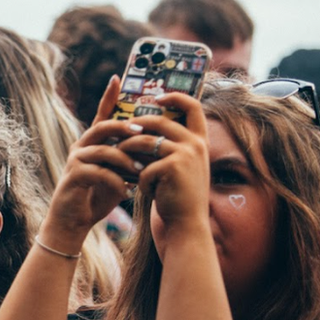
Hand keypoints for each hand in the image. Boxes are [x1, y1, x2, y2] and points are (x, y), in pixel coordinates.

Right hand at [41, 76, 145, 245]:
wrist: (73, 220)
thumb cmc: (97, 195)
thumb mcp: (117, 174)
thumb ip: (128, 159)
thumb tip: (152, 148)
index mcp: (92, 143)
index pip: (101, 115)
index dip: (108, 96)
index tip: (117, 77)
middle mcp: (81, 146)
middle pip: (103, 127)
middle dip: (124, 127)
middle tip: (143, 131)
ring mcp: (75, 160)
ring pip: (104, 151)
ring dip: (126, 161)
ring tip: (142, 172)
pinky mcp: (73, 177)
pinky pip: (99, 172)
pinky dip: (117, 182)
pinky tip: (128, 192)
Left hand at [114, 92, 209, 225]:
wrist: (186, 222)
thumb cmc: (176, 195)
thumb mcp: (177, 166)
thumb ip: (167, 146)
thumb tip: (137, 127)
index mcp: (199, 141)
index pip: (193, 107)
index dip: (175, 97)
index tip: (157, 97)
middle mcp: (196, 144)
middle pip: (158, 122)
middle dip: (135, 126)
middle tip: (120, 131)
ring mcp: (186, 154)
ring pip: (145, 142)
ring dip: (128, 152)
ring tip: (122, 162)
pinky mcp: (172, 166)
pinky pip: (144, 165)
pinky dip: (140, 179)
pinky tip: (145, 191)